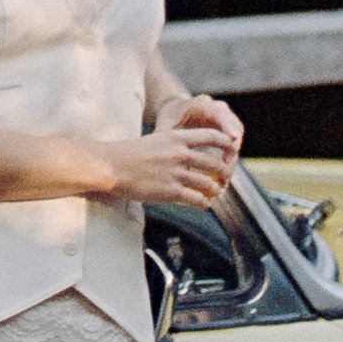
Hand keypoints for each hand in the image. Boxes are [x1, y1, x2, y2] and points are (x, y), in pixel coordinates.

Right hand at [107, 101, 233, 208]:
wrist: (110, 166)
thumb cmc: (126, 154)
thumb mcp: (153, 141)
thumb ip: (171, 147)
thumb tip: (184, 154)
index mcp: (175, 138)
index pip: (209, 136)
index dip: (224, 142)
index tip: (231, 148)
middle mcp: (179, 154)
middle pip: (214, 163)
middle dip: (224, 172)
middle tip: (226, 178)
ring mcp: (176, 173)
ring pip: (208, 183)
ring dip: (215, 190)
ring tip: (216, 193)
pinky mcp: (171, 191)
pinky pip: (196, 199)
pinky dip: (204, 203)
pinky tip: (203, 204)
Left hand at [170, 91, 244, 173]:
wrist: (176, 112)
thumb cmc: (170, 118)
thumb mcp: (166, 125)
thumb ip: (167, 137)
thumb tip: (165, 154)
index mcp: (203, 104)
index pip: (220, 114)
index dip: (228, 126)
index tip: (232, 140)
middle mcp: (219, 110)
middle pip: (234, 128)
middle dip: (232, 150)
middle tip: (226, 169)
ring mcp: (226, 121)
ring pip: (237, 140)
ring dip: (232, 159)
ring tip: (224, 179)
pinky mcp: (228, 133)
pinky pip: (234, 146)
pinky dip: (229, 162)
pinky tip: (222, 178)